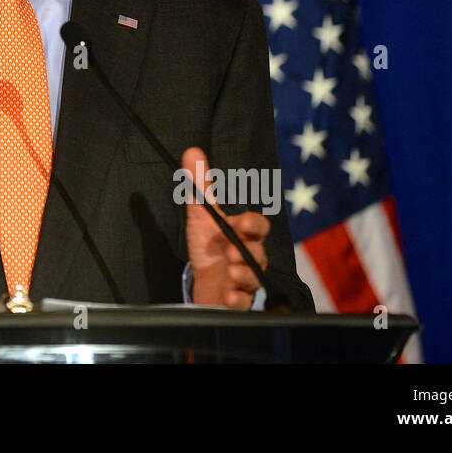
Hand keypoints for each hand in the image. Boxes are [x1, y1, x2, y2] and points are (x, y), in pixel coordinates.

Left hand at [181, 147, 269, 308]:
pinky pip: (244, 302)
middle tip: (232, 252)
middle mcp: (249, 256)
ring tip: (230, 272)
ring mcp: (245, 279)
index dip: (253, 223)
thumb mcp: (201, 214)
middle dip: (247, 253)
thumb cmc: (208, 245)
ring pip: (254, 278)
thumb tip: (192, 150)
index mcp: (243, 234)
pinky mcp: (238, 299)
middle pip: (258, 253)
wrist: (202, 279)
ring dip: (244, 275)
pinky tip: (229, 295)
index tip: (241, 222)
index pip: (259, 226)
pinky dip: (238, 299)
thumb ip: (200, 185)